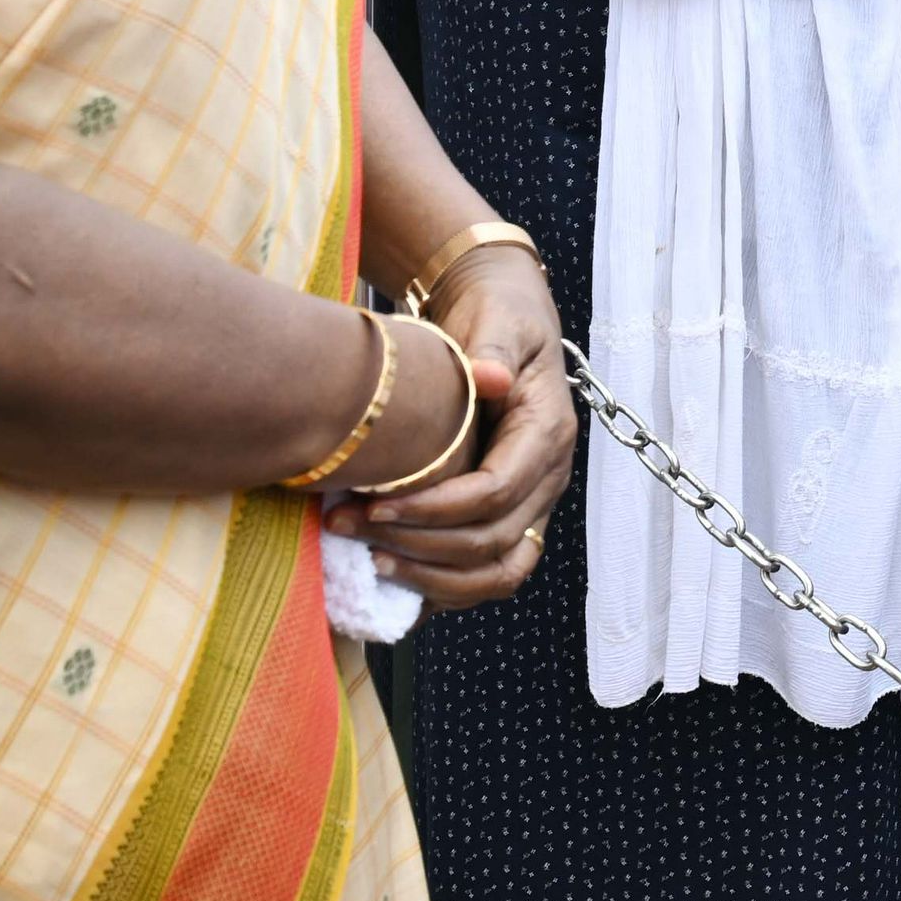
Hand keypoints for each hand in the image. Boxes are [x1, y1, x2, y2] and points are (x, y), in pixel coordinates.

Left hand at [345, 255, 570, 608]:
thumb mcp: (497, 317)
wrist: (502, 315)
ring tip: (371, 563)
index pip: (495, 492)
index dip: (435, 509)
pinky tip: (391, 575)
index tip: (375, 505)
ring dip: (433, 577)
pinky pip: (486, 572)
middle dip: (419, 545)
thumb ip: (493, 348)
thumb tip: (491, 376)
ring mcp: (532, 502)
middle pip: (493, 542)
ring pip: (498, 571)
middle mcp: (548, 477)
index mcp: (547, 432)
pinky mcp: (509, 515)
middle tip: (351, 529)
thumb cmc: (496, 314)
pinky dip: (441, 585)